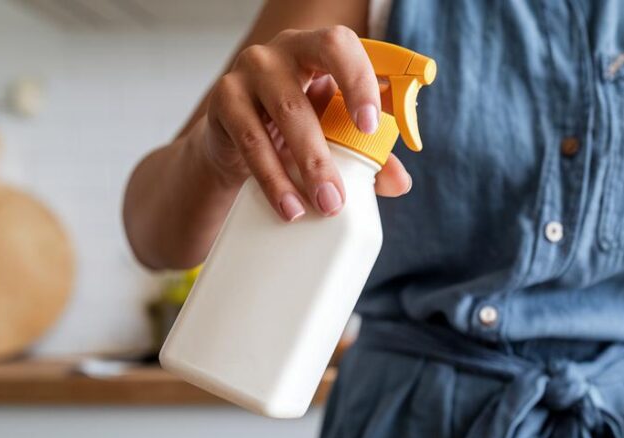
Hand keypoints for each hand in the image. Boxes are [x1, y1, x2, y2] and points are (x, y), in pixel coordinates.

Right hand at [200, 26, 411, 220]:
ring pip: (287, 111)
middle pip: (314, 80)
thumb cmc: (294, 132)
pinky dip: (272, 177)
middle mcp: (282, 52)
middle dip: (339, 133)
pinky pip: (250, 138)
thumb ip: (371, 154)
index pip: (341, 45)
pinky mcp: (223, 100)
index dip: (359, 80)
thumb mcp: (335, 138)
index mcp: (318, 51)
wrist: (235, 145)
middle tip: (343, 190)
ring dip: (309, 164)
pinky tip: (288, 206)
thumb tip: (400, 182)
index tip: (371, 128)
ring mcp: (249, 71)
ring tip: (324, 206)